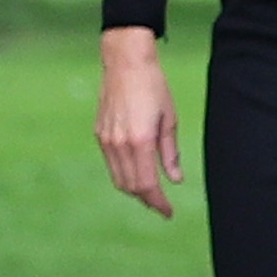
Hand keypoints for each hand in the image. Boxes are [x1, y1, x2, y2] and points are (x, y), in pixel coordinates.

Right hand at [96, 27, 181, 218]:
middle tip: (163, 206)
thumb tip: (175, 180)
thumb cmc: (155, 88)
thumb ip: (170, 153)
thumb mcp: (170, 120)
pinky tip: (138, 173)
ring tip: (152, 194)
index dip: (158, 203)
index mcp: (140, 141)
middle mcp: (119, 144)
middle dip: (147, 200)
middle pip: (131, 186)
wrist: (126, 64)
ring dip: (135, 190)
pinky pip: (112, 164)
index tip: (168, 213)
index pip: (147, 184)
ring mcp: (106, 140)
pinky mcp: (100, 135)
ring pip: (119, 178)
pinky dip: (124, 175)